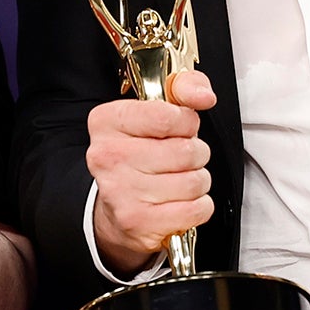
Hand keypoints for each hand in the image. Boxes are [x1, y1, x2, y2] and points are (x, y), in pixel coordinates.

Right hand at [87, 69, 214, 273]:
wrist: (116, 208)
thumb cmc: (140, 153)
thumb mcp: (155, 110)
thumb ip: (183, 88)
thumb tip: (203, 96)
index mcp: (106, 122)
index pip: (167, 116)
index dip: (187, 122)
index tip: (181, 127)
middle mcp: (108, 156)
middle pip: (186, 151)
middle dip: (196, 153)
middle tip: (182, 157)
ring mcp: (121, 192)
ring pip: (195, 181)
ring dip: (198, 181)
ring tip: (180, 179)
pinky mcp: (139, 222)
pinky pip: (197, 209)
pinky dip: (199, 206)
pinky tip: (180, 201)